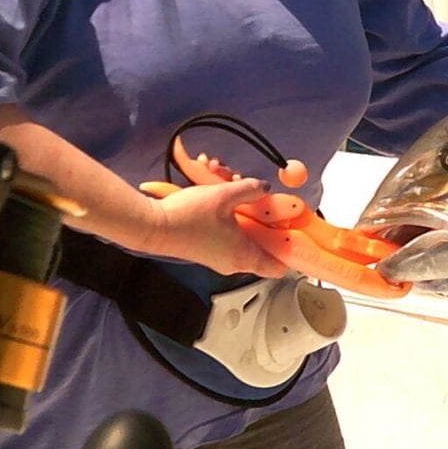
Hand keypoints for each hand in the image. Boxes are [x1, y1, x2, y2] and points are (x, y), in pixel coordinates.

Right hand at [133, 177, 288, 276]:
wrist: (151, 226)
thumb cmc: (187, 218)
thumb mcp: (225, 195)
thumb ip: (251, 189)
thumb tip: (265, 188)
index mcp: (245, 256)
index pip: (279, 267)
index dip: (290, 252)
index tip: (295, 234)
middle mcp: (233, 262)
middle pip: (261, 242)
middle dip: (261, 215)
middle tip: (259, 196)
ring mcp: (219, 256)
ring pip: (242, 232)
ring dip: (240, 207)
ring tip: (228, 181)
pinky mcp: (207, 248)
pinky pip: (226, 231)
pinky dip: (225, 211)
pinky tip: (214, 189)